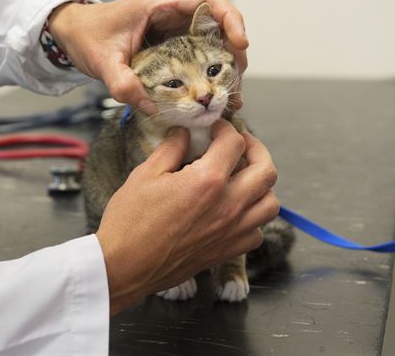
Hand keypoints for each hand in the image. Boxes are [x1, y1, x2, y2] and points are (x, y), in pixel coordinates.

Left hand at [48, 0, 248, 113]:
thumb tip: (152, 108)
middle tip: (235, 84)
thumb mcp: (102, 62)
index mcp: (160, 5)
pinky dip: (207, 76)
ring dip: (223, 68)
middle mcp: (171, 14)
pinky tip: (212, 98)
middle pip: (218, 26)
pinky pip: (197, 57)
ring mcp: (172, 30)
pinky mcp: (169, 47)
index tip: (240, 44)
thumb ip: (123, 84)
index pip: (209, 0)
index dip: (231, 19)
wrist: (72, 35)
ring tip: (231, 97)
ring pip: (211, 44)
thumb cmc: (86, 36)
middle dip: (233, 53)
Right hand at [95, 121, 277, 314]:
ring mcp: (232, 231)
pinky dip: (252, 217)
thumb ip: (171, 149)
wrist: (125, 265)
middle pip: (265, 170)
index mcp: (207, 181)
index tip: (215, 129)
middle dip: (255, 149)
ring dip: (260, 185)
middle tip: (239, 145)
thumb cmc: (130, 220)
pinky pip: (257, 231)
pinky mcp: (227, 251)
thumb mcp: (146, 174)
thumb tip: (184, 134)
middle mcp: (228, 205)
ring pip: (270, 203)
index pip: (234, 143)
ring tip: (242, 177)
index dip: (226, 129)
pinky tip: (233, 210)